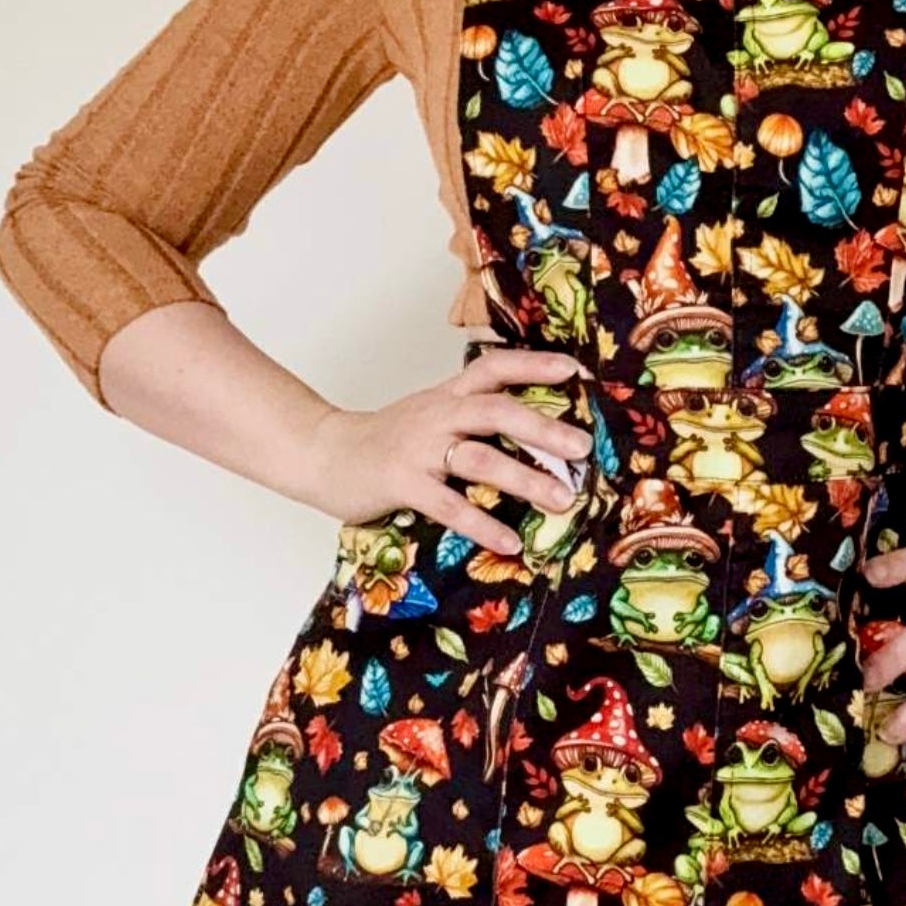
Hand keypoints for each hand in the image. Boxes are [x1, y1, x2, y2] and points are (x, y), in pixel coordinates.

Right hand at [294, 345, 593, 558]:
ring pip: (480, 458)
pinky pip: (449, 505)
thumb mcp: (429, 414)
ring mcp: (418, 449)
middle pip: (496, 410)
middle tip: (583, 448)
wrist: (322, 453)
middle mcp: (437, 416)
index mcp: (446, 396)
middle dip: (543, 428)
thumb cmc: (385, 440)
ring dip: (525, 479)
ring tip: (562, 499)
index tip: (576, 369)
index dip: (534, 364)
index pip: (493, 368)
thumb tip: (532, 432)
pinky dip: (482, 524)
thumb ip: (470, 416)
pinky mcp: (401, 484)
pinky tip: (509, 541)